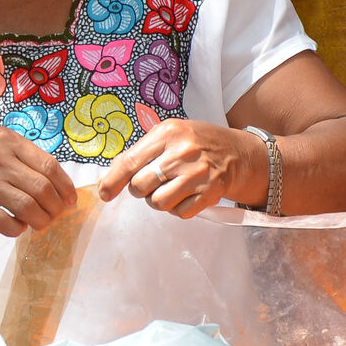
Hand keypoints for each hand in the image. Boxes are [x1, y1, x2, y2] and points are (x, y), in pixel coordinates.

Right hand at [0, 129, 77, 237]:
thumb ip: (24, 154)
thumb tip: (56, 179)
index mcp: (9, 141)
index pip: (50, 165)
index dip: (66, 186)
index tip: (70, 199)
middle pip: (42, 189)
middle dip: (56, 207)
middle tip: (56, 214)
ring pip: (28, 208)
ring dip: (41, 221)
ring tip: (41, 222)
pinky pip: (5, 223)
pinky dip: (18, 229)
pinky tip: (18, 226)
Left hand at [98, 119, 263, 218]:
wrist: (241, 154)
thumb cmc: (199, 143)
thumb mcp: (172, 134)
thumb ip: (142, 152)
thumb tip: (109, 178)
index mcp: (168, 132)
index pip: (130, 162)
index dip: (113, 181)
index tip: (104, 194)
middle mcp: (182, 152)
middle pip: (140, 187)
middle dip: (141, 190)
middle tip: (153, 183)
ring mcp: (198, 174)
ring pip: (158, 203)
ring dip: (159, 201)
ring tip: (170, 189)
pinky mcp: (210, 193)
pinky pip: (179, 213)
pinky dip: (179, 209)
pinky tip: (187, 195)